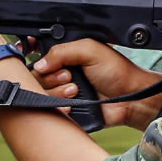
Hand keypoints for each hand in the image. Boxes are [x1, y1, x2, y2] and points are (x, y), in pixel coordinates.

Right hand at [35, 39, 161, 128]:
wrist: (130, 100)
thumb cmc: (117, 72)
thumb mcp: (90, 50)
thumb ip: (62, 51)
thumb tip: (39, 63)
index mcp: (67, 55)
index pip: (40, 52)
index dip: (34, 53)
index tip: (31, 52)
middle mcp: (61, 72)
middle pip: (36, 75)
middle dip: (50, 76)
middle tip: (69, 75)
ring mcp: (62, 92)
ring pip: (41, 93)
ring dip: (57, 91)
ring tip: (76, 89)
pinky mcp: (65, 109)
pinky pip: (49, 110)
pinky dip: (58, 106)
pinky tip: (72, 105)